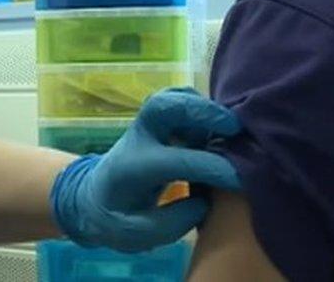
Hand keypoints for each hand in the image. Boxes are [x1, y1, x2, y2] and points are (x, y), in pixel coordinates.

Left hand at [49, 88, 241, 252]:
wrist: (93, 198)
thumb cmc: (116, 218)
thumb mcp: (136, 236)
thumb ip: (172, 222)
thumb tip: (206, 202)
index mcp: (133, 169)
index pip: (176, 161)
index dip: (211, 167)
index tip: (241, 179)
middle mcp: (138, 139)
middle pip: (163, 106)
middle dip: (201, 111)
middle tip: (235, 128)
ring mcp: (146, 125)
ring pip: (171, 98)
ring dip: (203, 106)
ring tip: (230, 127)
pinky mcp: (157, 122)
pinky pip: (178, 102)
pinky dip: (201, 107)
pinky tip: (219, 126)